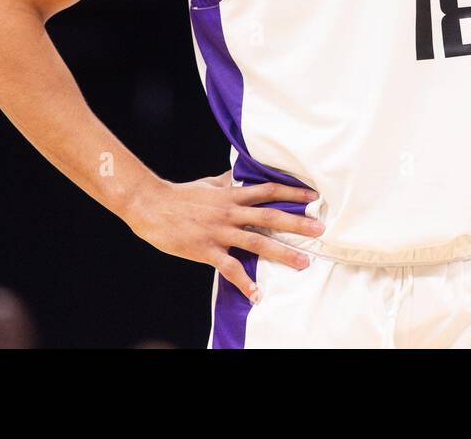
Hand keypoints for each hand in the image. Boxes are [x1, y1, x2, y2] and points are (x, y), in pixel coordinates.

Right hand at [125, 174, 323, 302]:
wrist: (150, 205)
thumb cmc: (180, 195)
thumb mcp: (207, 184)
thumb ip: (227, 182)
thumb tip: (240, 175)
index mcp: (231, 195)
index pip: (268, 191)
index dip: (292, 192)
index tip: (313, 196)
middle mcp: (230, 212)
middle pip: (270, 217)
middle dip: (297, 224)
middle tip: (320, 230)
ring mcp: (219, 232)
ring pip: (257, 242)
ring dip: (282, 253)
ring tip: (304, 262)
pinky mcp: (206, 250)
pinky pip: (230, 268)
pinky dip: (245, 282)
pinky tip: (258, 295)